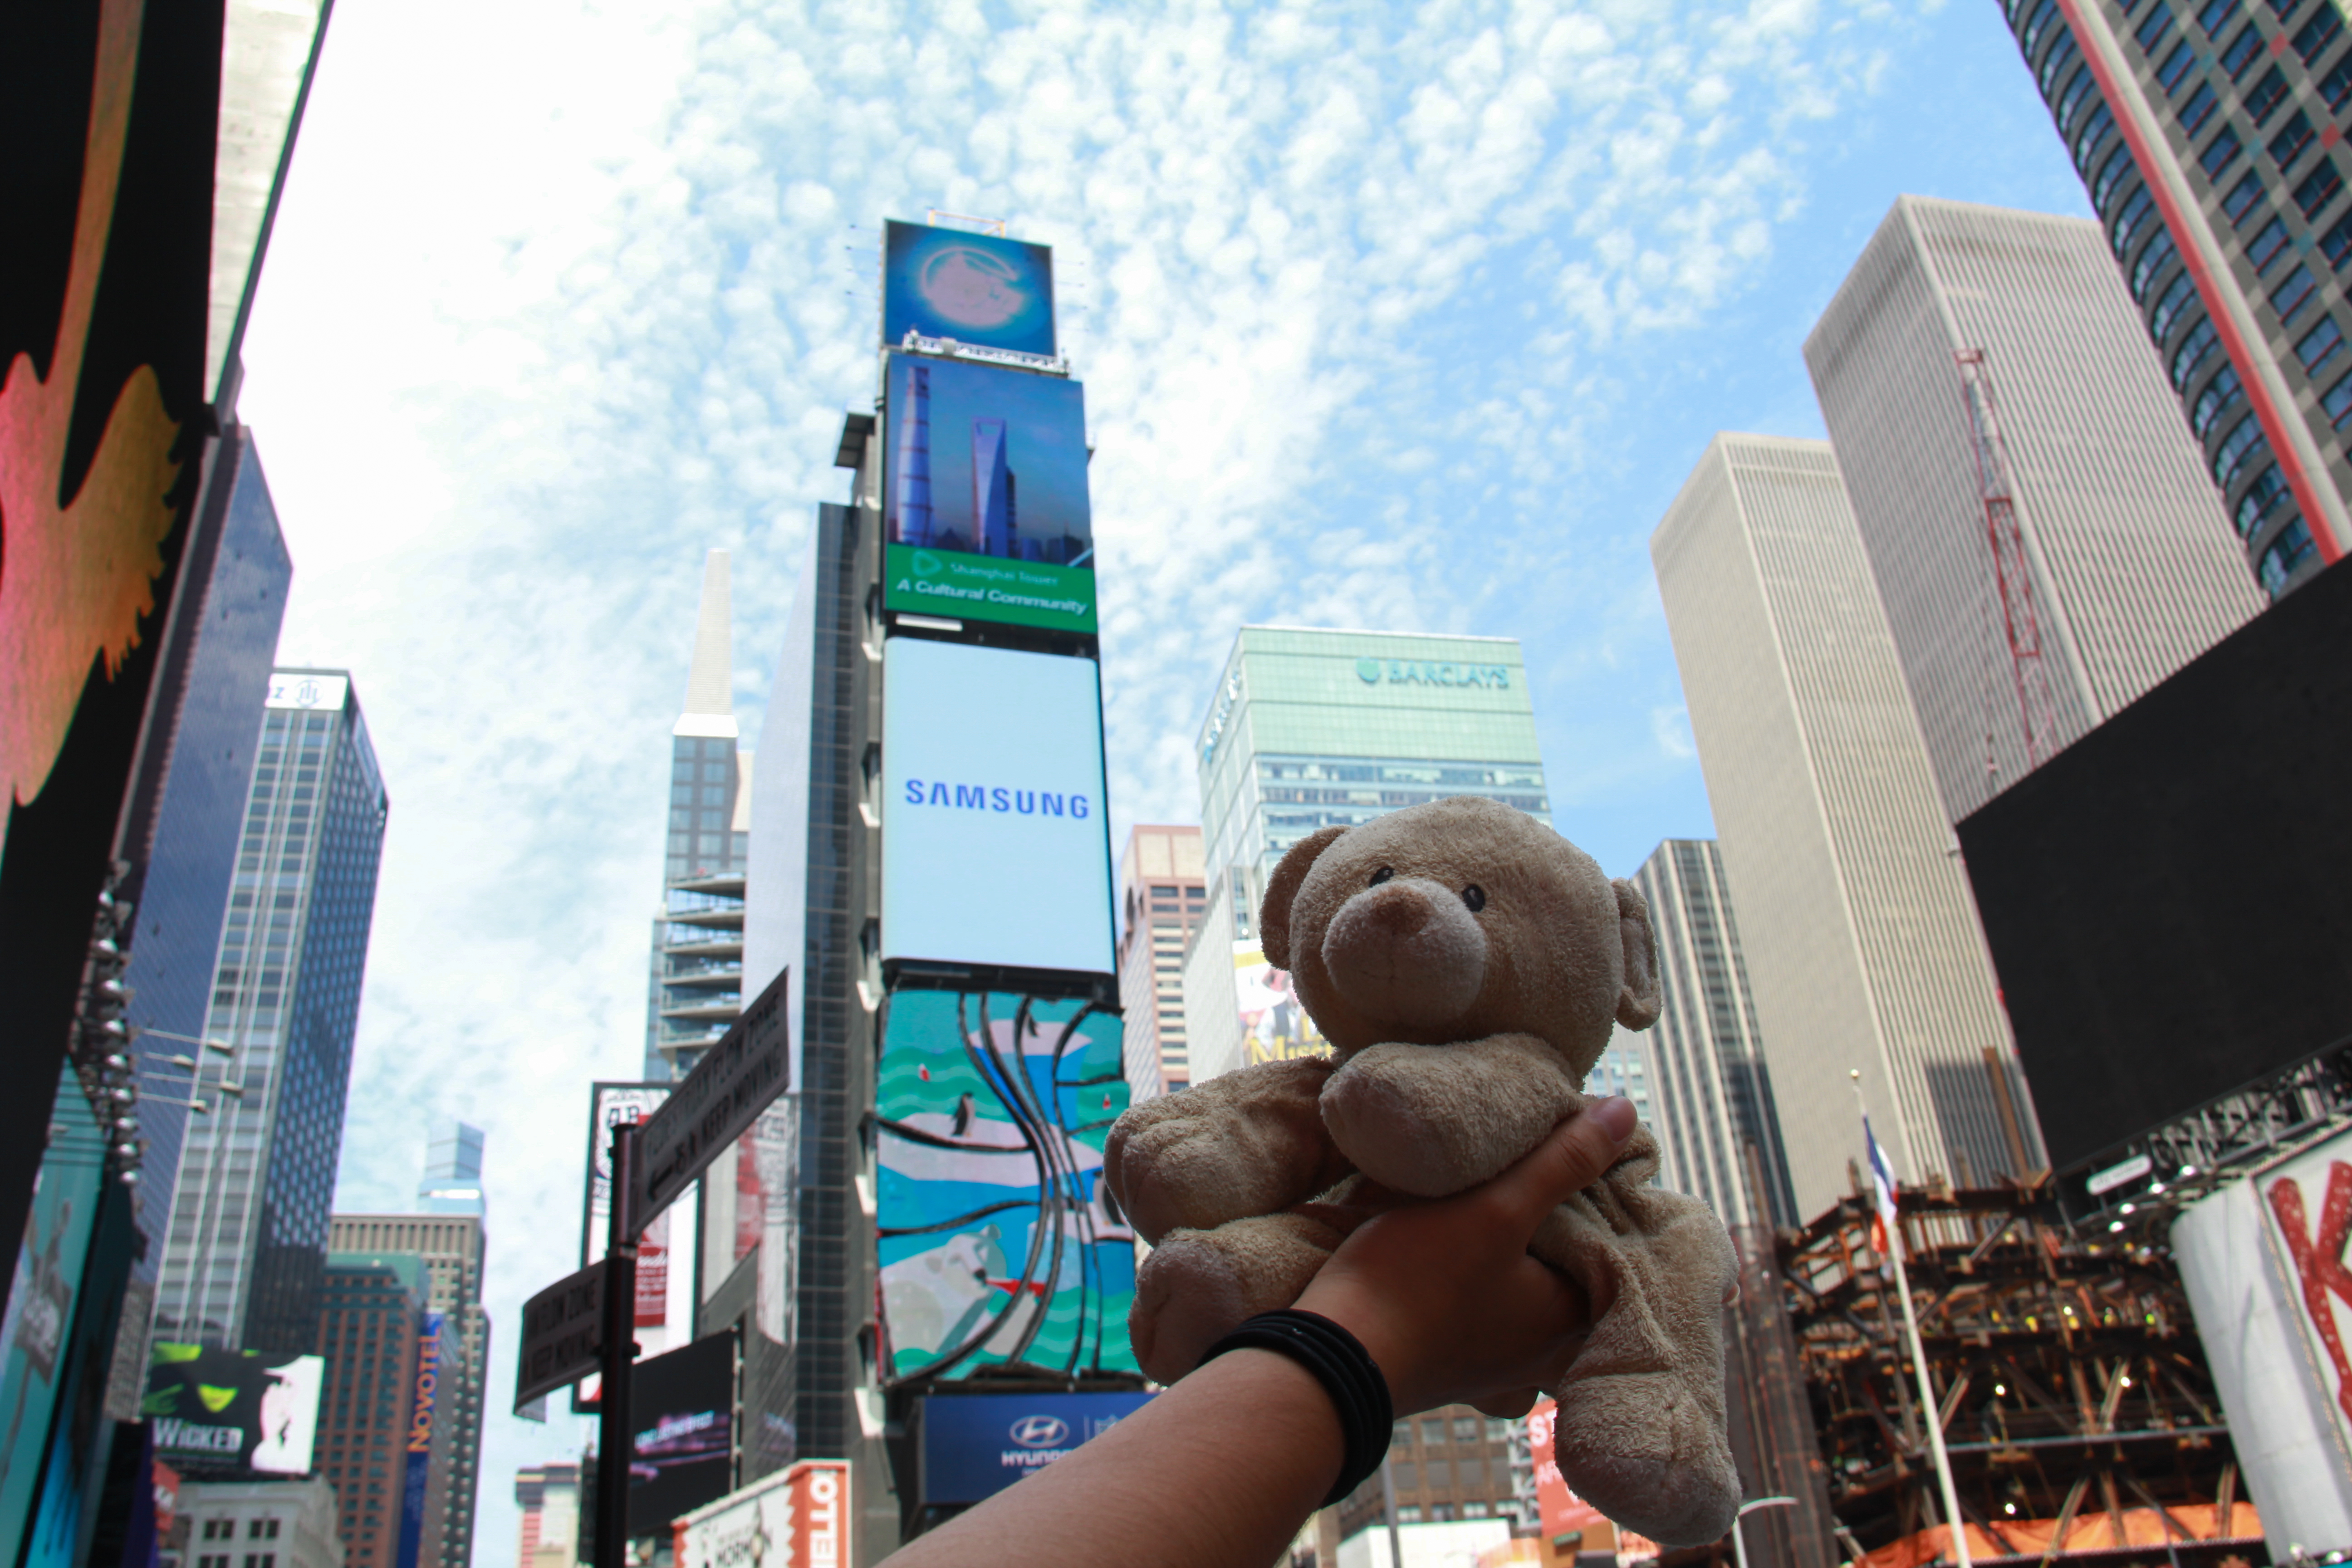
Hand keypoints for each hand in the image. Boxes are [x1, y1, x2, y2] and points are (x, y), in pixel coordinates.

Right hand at [1293, 1096, 1637, 1415]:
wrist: (1330, 1355)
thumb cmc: (1415, 1286)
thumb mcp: (1495, 1210)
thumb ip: (1562, 1161)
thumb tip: (1627, 1111)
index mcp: (1571, 1319)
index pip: (1613, 1236)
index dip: (1600, 1182)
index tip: (1577, 1137)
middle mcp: (1544, 1346)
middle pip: (1570, 1254)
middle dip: (1558, 1205)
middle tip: (1538, 1148)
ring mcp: (1497, 1352)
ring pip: (1528, 1270)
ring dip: (1517, 1229)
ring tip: (1498, 1174)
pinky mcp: (1455, 1344)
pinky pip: (1492, 1289)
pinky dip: (1487, 1254)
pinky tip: (1460, 1220)